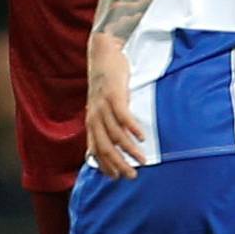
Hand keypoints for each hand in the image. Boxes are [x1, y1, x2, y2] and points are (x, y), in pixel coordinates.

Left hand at [86, 33, 145, 178]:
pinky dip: (132, 128)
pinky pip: (123, 116)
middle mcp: (95, 117)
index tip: (117, 178)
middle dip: (118, 164)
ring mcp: (103, 107)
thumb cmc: (105, 83)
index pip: (95, 151)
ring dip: (129, 150)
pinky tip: (142, 137)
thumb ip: (104, 124)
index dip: (105, 166)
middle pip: (105, 148)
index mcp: (92, 122)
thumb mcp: (101, 106)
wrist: (103, 55)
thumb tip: (110, 142)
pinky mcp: (114, 96)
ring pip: (115, 135)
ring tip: (142, 160)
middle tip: (132, 176)